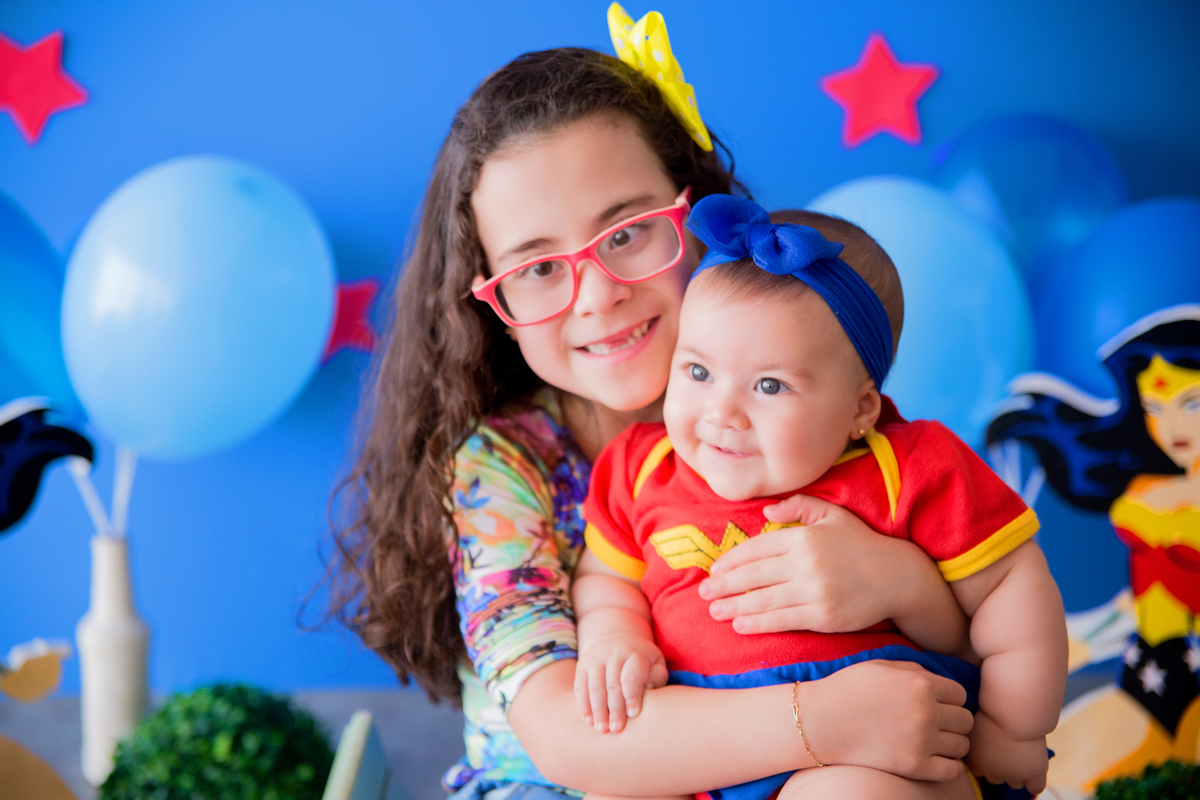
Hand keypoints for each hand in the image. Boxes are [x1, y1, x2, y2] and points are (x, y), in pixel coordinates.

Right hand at [573, 634, 668, 733]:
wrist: (617, 639)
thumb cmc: (642, 660)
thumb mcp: (655, 662)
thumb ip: (656, 677)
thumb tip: (649, 691)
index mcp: (634, 654)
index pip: (631, 677)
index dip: (632, 697)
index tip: (633, 715)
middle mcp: (613, 654)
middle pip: (612, 685)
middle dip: (614, 709)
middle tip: (616, 729)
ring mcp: (595, 659)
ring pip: (595, 687)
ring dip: (598, 710)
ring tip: (602, 729)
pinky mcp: (582, 666)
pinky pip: (580, 687)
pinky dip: (583, 704)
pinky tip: (588, 720)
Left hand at [699, 494, 929, 634]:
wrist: (899, 577)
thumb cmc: (861, 545)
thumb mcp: (832, 515)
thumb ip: (799, 505)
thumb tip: (766, 510)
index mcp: (804, 536)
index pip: (757, 548)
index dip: (732, 561)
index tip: (714, 570)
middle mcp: (806, 563)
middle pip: (754, 575)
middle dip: (724, 585)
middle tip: (703, 593)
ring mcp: (815, 591)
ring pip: (764, 600)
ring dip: (734, 607)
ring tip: (715, 611)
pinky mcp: (824, 616)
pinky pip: (783, 620)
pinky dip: (758, 623)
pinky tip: (741, 625)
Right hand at [800, 660, 973, 781]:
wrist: (819, 722)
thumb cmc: (848, 690)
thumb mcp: (881, 667)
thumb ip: (916, 670)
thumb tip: (943, 683)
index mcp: (920, 684)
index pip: (960, 694)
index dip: (948, 698)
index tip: (934, 704)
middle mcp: (926, 711)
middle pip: (965, 720)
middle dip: (952, 721)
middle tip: (933, 724)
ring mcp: (922, 741)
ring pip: (962, 745)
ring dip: (950, 743)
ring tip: (930, 741)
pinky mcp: (914, 766)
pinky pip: (952, 770)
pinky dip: (946, 765)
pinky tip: (930, 758)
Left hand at [965, 710, 1048, 794]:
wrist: (1012, 714)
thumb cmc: (992, 712)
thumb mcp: (974, 723)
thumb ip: (975, 736)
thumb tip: (979, 737)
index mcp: (975, 761)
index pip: (978, 771)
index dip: (985, 760)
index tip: (990, 748)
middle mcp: (992, 773)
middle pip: (995, 778)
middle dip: (1000, 766)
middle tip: (1006, 748)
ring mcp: (1013, 775)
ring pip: (1015, 783)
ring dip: (1017, 772)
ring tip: (1021, 754)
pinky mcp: (1033, 773)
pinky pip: (1035, 788)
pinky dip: (1034, 783)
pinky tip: (1033, 770)